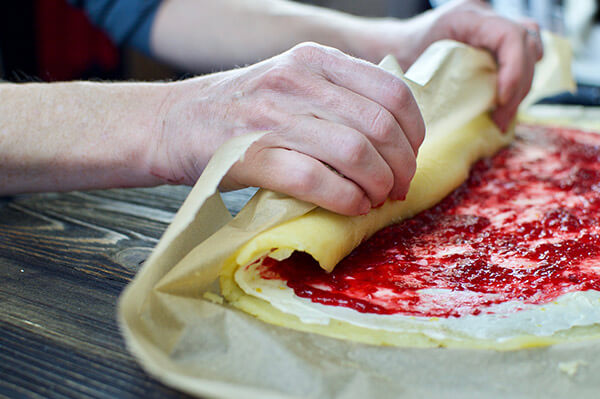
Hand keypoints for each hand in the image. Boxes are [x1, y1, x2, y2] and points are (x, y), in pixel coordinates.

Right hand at [151, 43, 424, 215]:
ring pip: (355, 154)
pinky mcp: (253, 155)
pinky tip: (352, 207)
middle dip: (401, 166)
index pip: (392, 90)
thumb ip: (338, 94)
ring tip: (375, 199)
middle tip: (398, 187)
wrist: (175, 121)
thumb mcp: (291, 80)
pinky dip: (346, 200)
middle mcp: (297, 81)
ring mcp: (273, 117)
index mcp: (314, 59)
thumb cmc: (241, 108)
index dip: (413, 131)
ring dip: (377, 186)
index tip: (410, 155)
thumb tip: (393, 134)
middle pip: (379, 127)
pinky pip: (318, 180)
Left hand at [363, 0, 543, 131]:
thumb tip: (452, 114)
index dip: (514, 68)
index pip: (509, 35)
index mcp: (467, 17)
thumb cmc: (403, 54)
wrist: (399, 45)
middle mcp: (486, 18)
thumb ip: (436, 80)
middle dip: (518, 87)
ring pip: (531, 50)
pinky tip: (503, 106)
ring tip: (501, 118)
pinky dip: (517, 83)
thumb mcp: (416, 63)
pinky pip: (522, 57)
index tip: (501, 100)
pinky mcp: (497, 44)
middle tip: (500, 120)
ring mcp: (494, 29)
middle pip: (526, 45)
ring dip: (521, 88)